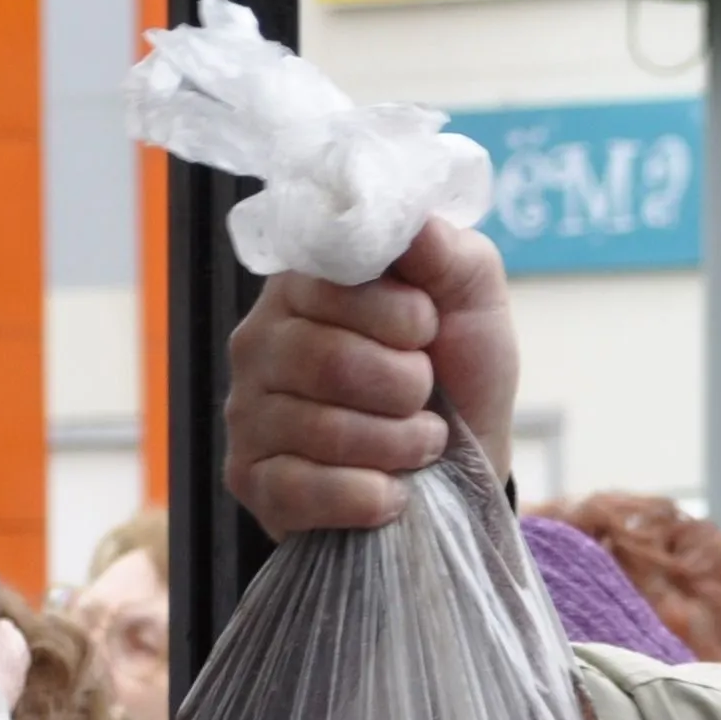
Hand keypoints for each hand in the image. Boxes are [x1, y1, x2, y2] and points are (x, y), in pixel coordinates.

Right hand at [224, 220, 519, 533]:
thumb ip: (445, 253)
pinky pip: (301, 490)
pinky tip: (391, 492)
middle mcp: (260, 341)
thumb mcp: (472, 301)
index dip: (399, 314)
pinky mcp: (251, 480)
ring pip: (322, 429)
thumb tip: (409, 222)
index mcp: (304, 284)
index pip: (332, 283)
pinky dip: (367, 496)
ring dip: (398, 444)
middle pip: (327, 360)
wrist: (465, 467)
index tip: (427, 329)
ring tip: (421, 442)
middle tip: (426, 395)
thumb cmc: (459, 372)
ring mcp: (247, 412)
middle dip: (405, 386)